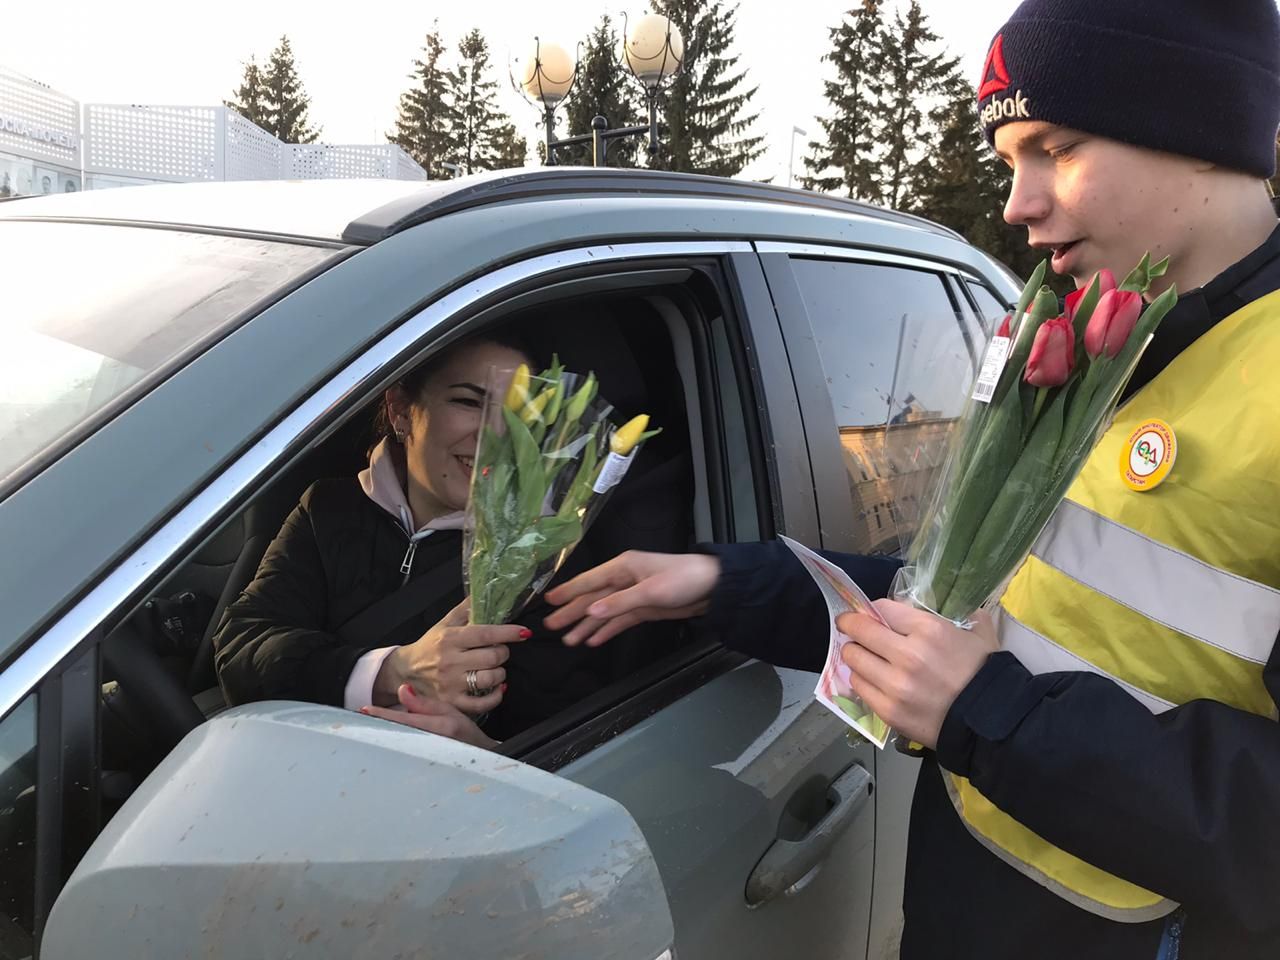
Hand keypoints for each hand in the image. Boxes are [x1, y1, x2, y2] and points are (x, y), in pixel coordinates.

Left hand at [361, 684, 497, 751]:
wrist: (481, 755)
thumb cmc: (466, 732)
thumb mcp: (449, 711)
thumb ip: (424, 703)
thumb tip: (403, 690)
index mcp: (439, 726)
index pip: (404, 719)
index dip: (383, 714)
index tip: (365, 709)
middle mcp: (432, 743)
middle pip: (397, 733)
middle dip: (378, 725)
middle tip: (360, 715)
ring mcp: (427, 756)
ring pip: (399, 743)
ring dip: (383, 734)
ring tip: (367, 725)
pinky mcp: (424, 765)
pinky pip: (404, 751)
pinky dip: (392, 744)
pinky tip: (383, 740)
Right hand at [374, 598, 528, 714]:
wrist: (405, 671)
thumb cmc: (429, 647)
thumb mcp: (444, 624)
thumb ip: (465, 609)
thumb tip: (483, 593)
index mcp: (450, 639)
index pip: (485, 634)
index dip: (508, 632)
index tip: (523, 632)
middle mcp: (450, 661)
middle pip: (492, 657)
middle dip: (503, 653)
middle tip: (499, 651)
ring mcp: (451, 684)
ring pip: (490, 679)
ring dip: (500, 673)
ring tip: (495, 669)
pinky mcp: (451, 702)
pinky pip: (483, 703)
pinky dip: (496, 696)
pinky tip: (497, 688)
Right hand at [543, 550, 720, 646]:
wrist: (714, 588)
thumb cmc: (683, 580)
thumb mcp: (651, 591)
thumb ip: (620, 603)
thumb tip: (590, 612)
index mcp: (623, 568)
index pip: (589, 581)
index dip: (568, 592)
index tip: (548, 601)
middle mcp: (624, 580)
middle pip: (592, 598)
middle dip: (572, 613)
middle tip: (550, 627)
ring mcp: (633, 595)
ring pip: (604, 612)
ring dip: (587, 626)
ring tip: (568, 641)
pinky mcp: (644, 609)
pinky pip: (619, 621)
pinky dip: (606, 630)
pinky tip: (593, 640)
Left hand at [835, 599, 997, 749]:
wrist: (992, 723)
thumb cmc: (986, 675)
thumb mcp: (978, 635)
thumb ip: (957, 615)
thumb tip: (940, 606)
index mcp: (930, 630)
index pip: (882, 608)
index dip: (873, 610)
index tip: (869, 614)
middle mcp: (908, 654)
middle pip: (860, 630)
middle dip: (851, 626)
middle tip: (849, 628)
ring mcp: (895, 685)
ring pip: (853, 659)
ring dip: (853, 654)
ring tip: (860, 655)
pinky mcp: (889, 710)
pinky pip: (859, 687)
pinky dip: (860, 679)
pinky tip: (868, 678)